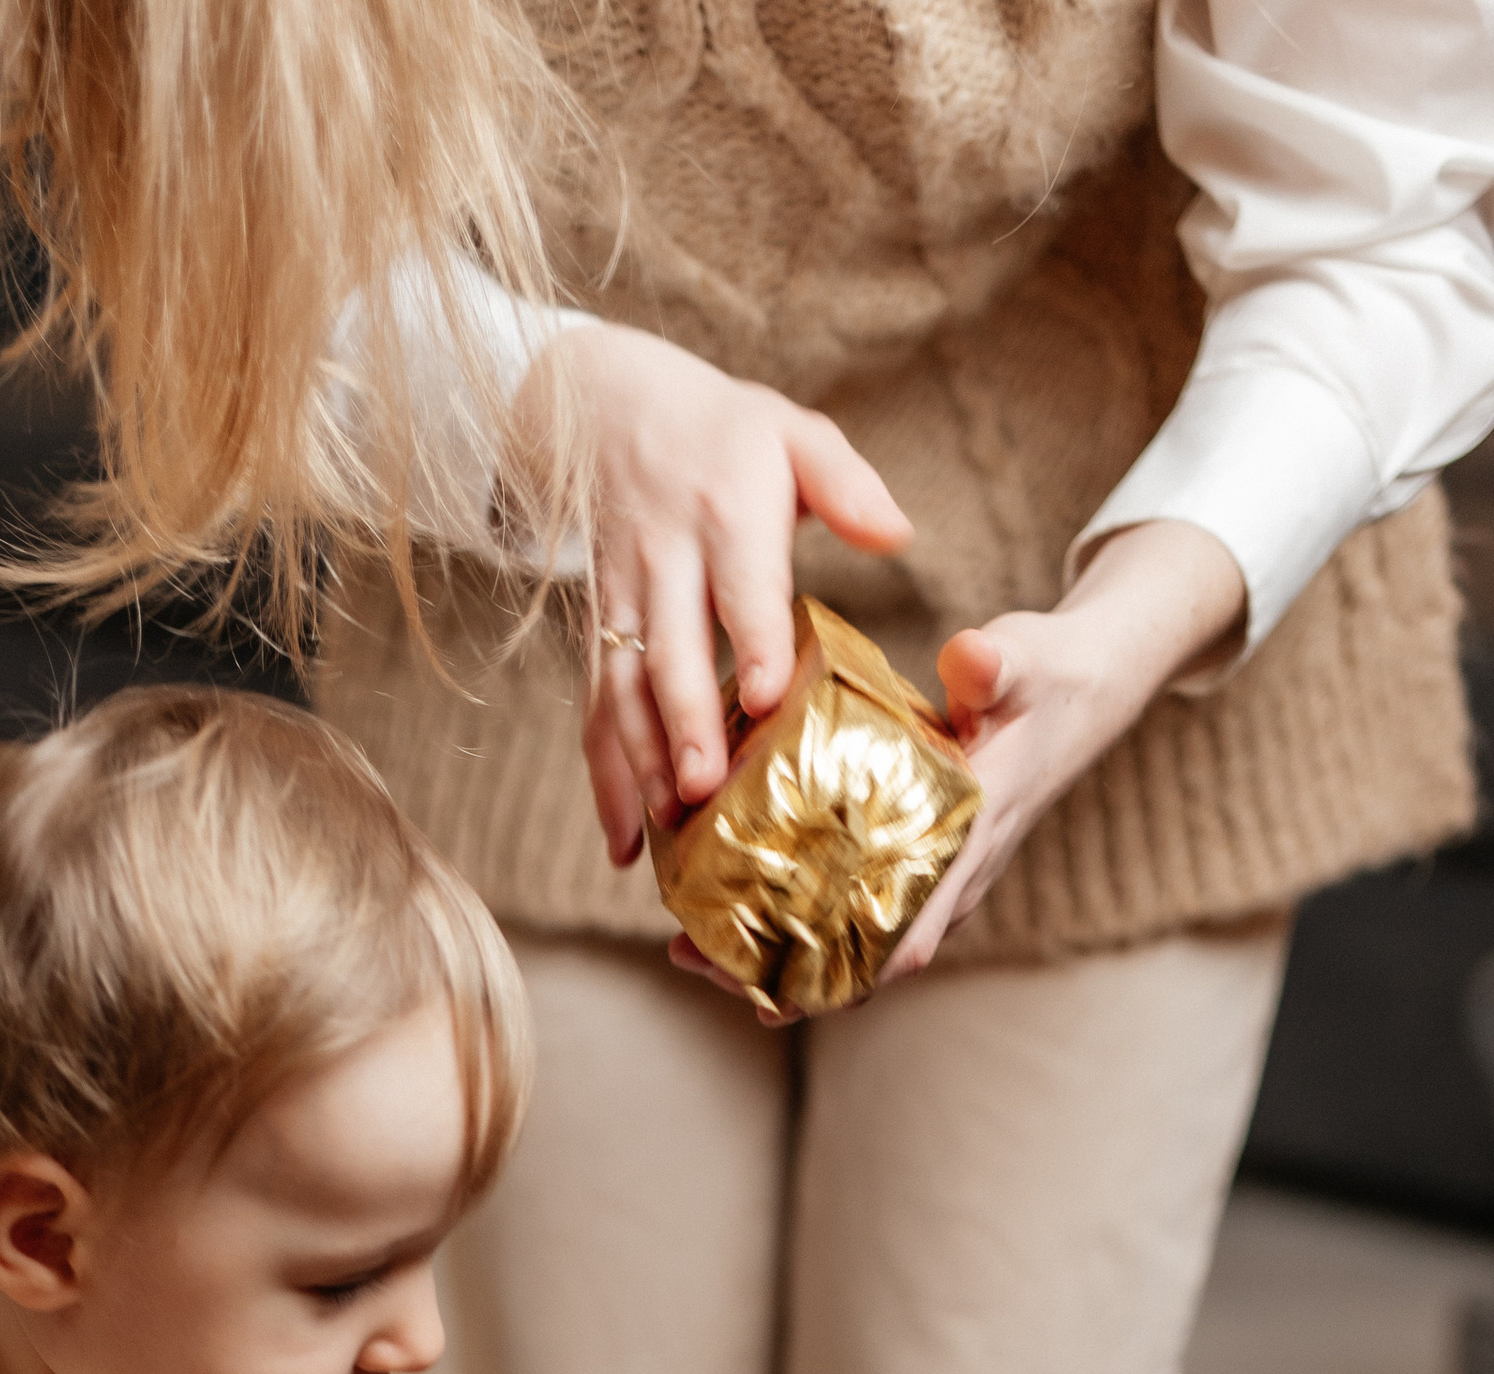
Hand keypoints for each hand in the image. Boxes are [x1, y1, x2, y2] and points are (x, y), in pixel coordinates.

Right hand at [516, 323, 909, 864]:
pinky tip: (624, 844)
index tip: (767, 698)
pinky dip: (604, 779)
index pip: (740, 581)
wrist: (610, 410)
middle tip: (702, 788)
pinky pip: (595, 709)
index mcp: (725, 510)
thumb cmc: (728, 435)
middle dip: (684, 722)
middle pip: (669, 649)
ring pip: (621, 688)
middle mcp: (665, 560)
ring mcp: (623, 601)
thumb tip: (898, 534)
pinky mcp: (598, 633)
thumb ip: (845, 483)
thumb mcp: (792, 433)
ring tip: (664, 826)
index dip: (751, 638)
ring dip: (638, 761)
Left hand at [658, 515, 1247, 1026]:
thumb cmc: (1046, 677)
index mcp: (971, 839)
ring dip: (779, 955)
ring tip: (694, 952)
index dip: (847, 970)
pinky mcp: (917, 864)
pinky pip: (855, 911)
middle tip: (698, 964)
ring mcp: (934, 878)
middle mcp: (950, 878)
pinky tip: (735, 908)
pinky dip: (799, 920)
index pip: (913, 928)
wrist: (1080, 691)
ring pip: (853, 944)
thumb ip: (995, 664)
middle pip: (864, 959)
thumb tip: (969, 658)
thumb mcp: (1025, 659)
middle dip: (784, 973)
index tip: (777, 990)